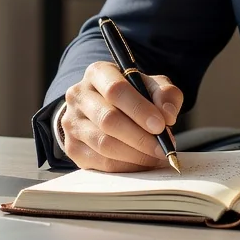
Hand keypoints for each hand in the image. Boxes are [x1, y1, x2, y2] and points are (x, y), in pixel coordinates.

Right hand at [60, 61, 183, 171]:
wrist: (104, 108)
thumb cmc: (132, 94)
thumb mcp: (151, 85)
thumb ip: (165, 93)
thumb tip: (168, 114)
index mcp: (98, 73)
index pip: (115, 90)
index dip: (139, 109)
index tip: (161, 125)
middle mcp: (79, 95)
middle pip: (108, 119)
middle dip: (140, 136)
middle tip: (163, 147)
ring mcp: (72, 123)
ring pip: (104, 144)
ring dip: (135, 154)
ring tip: (156, 156)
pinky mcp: (72, 148)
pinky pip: (101, 163)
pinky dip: (126, 166)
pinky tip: (142, 163)